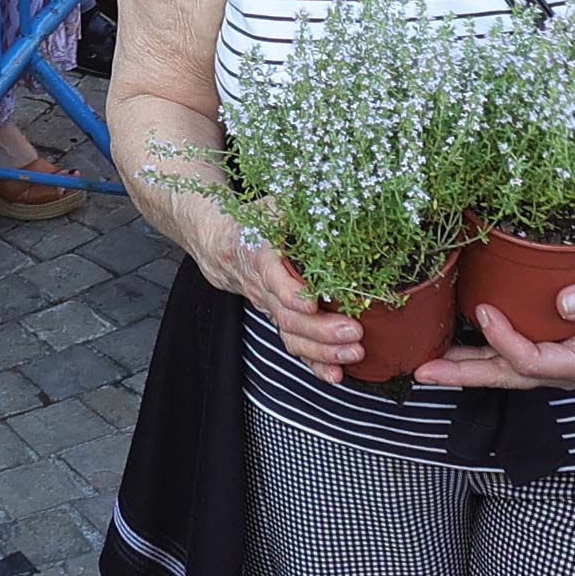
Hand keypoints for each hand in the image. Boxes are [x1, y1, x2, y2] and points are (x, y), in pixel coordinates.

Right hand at [189, 214, 363, 381]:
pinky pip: (293, 344)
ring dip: (321, 349)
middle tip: (352, 332)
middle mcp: (262, 285)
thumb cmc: (256, 220)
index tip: (312, 304)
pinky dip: (314, 362)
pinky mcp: (278, 319)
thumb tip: (341, 200)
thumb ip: (301, 205)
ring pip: (290, 334)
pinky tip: (335, 375)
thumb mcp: (275, 204)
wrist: (222, 244)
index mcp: (259, 252)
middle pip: (286, 314)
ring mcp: (269, 306)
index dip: (289, 291)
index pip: (271, 275)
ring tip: (353, 353)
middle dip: (320, 328)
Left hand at [415, 221, 574, 390]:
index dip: (504, 341)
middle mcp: (564, 369)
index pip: (533, 362)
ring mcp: (552, 360)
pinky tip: (454, 347)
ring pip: (503, 370)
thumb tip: (562, 303)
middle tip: (426, 371)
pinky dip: (479, 352)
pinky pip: (507, 355)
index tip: (484, 310)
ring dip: (465, 368)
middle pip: (508, 376)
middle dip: (465, 375)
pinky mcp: (544, 345)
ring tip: (428, 366)